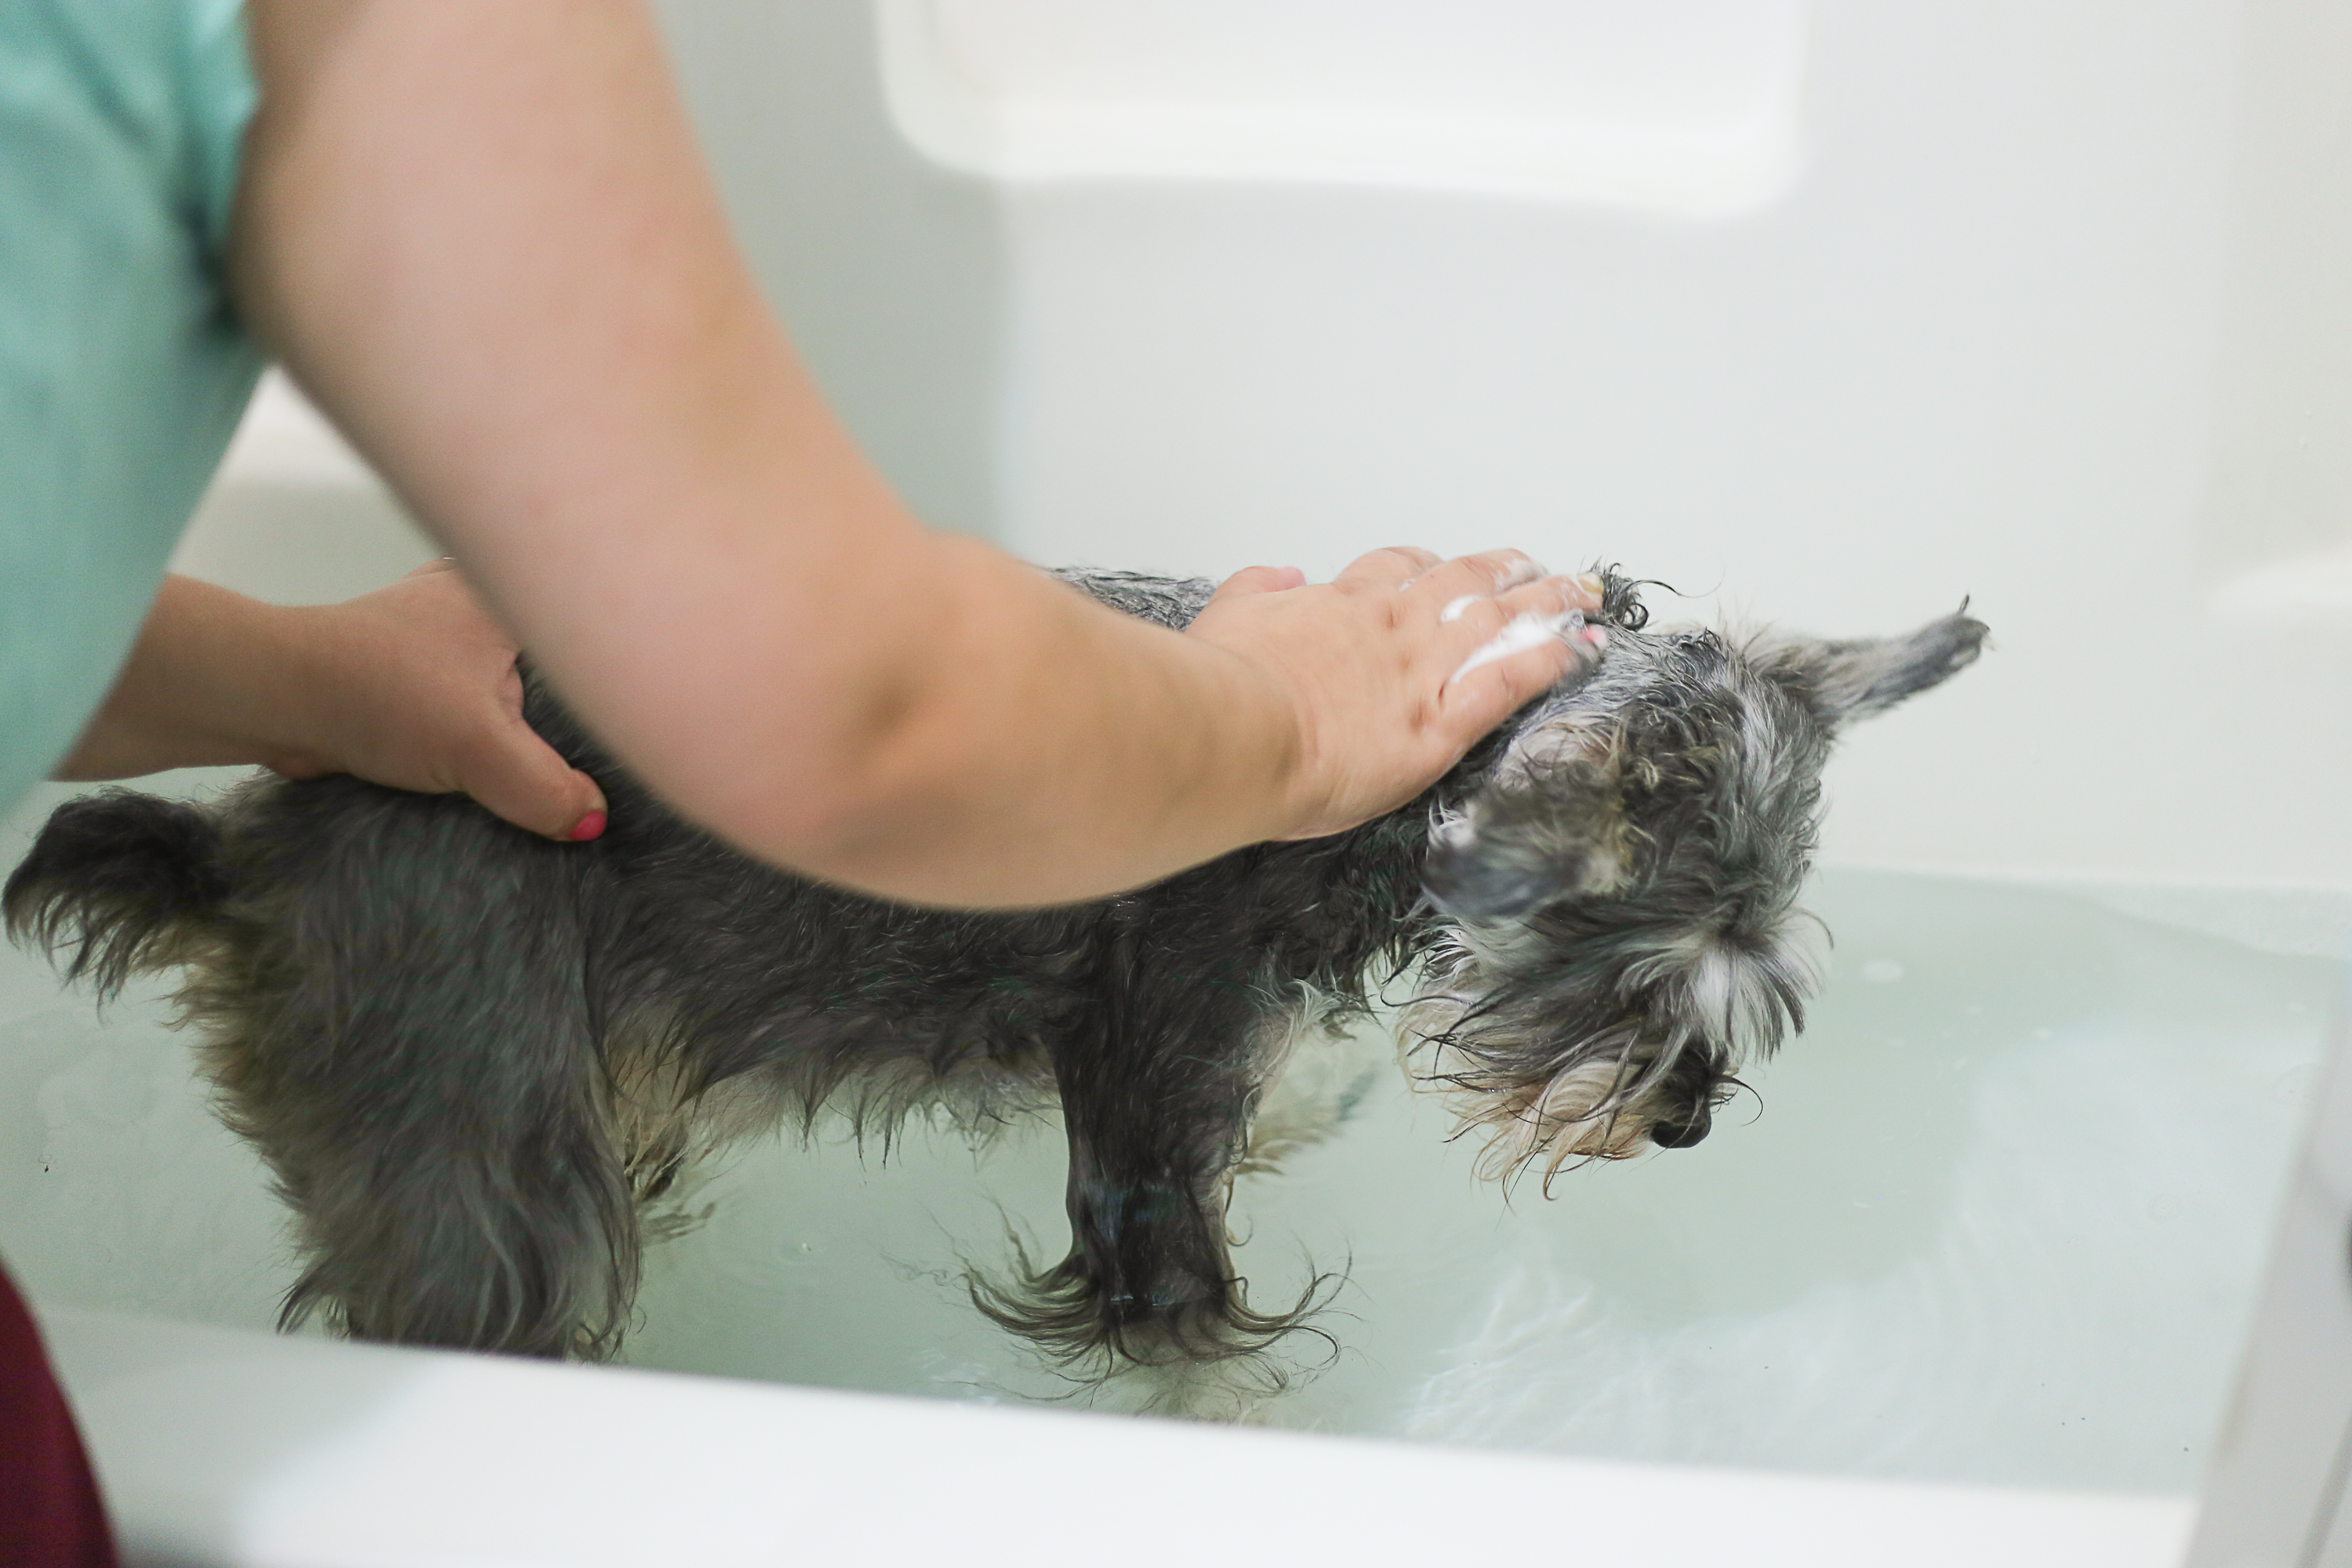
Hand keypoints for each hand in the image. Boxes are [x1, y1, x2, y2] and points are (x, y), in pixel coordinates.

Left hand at [60, 564, 606, 841]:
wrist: (271, 697)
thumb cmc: (378, 694)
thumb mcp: (481, 748)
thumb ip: (546, 788)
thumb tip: (590, 822)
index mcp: (507, 597)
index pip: (586, 642)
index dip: (612, 699)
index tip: (628, 749)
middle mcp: (476, 603)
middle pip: (551, 672)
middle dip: (568, 725)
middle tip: (593, 778)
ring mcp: (437, 634)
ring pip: (507, 690)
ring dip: (519, 735)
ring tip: (548, 783)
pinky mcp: (406, 670)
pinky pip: (467, 705)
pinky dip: (480, 739)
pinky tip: (492, 775)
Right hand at [1183, 548, 1605, 840]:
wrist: (1236, 733)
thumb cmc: (1222, 689)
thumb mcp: (1225, 618)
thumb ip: (1255, 591)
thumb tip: (1278, 575)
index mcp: (1338, 605)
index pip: (1395, 570)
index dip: (1429, 566)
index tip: (1445, 567)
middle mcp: (1390, 625)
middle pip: (1462, 581)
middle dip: (1503, 570)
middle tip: (1533, 565)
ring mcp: (1422, 668)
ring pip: (1500, 618)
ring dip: (1546, 601)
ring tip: (1579, 595)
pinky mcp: (1443, 721)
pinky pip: (1515, 678)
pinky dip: (1557, 659)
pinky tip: (1584, 650)